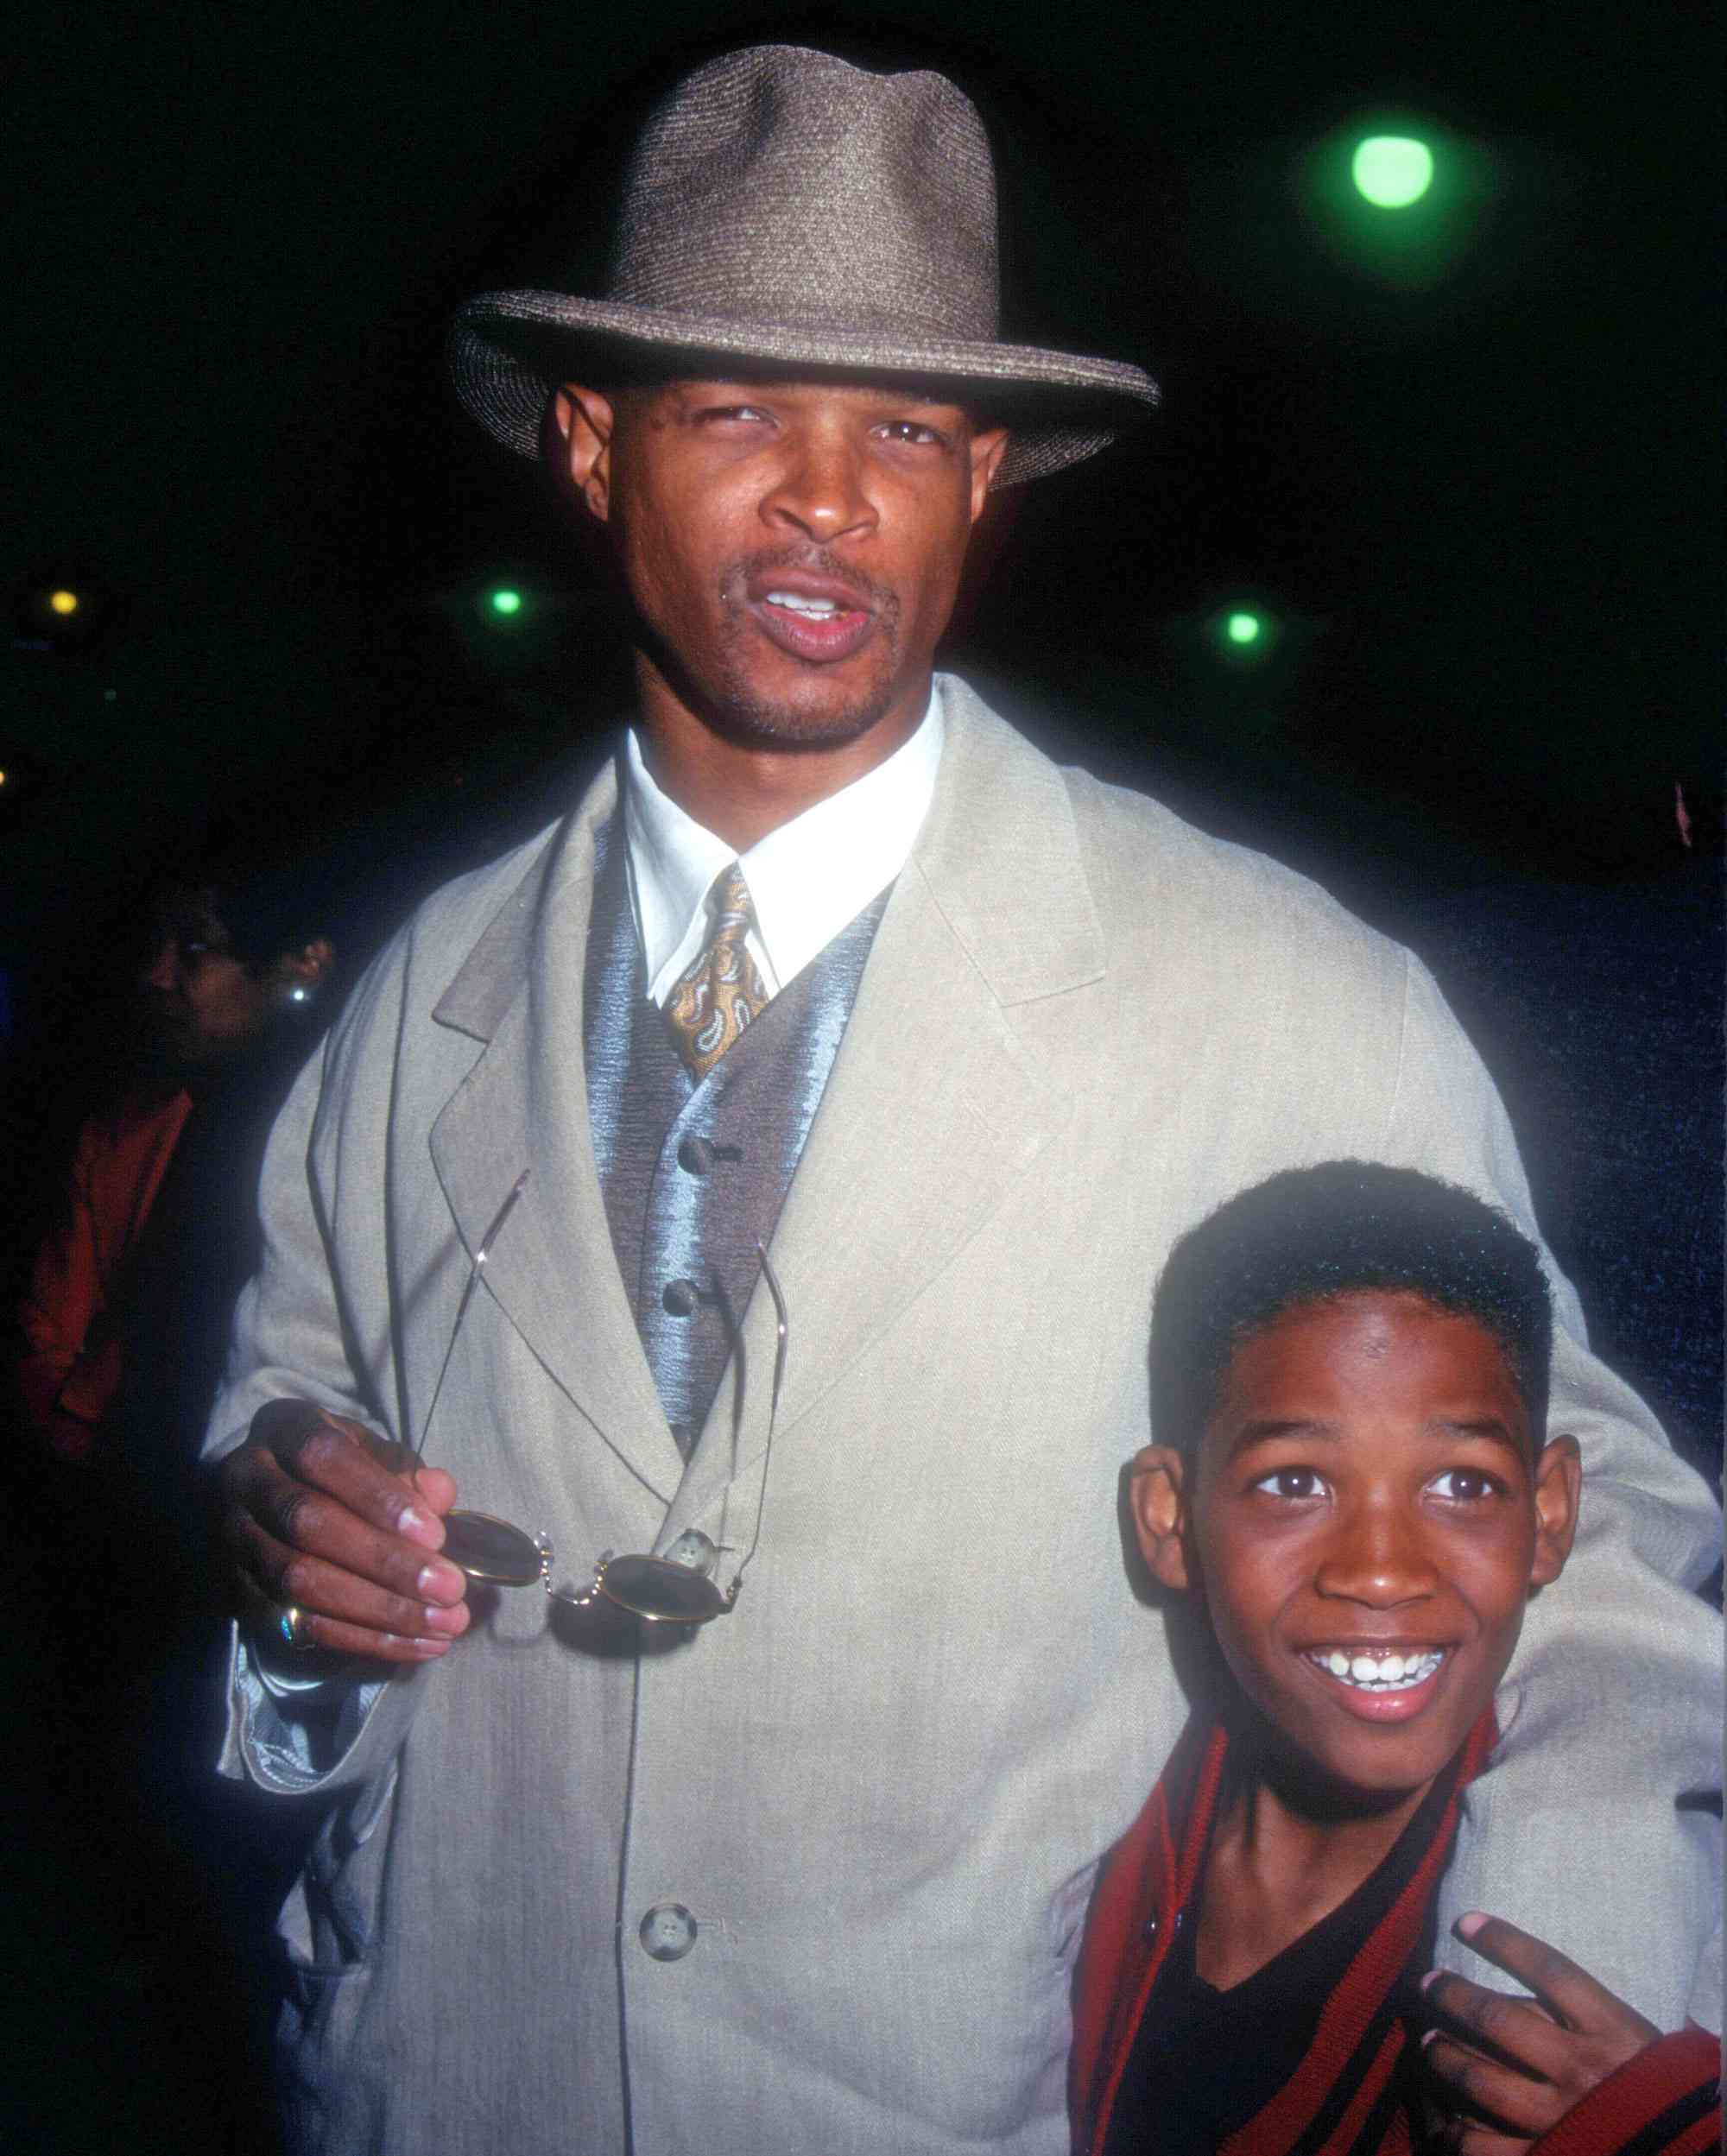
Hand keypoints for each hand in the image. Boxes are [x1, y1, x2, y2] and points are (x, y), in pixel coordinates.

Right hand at [216, 1399, 471, 1664]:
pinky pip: (297, 1625)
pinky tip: (416, 1645)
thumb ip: (407, 1472)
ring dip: (379, 1610)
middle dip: (385, 1562)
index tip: (435, 1534)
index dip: (378, 1496)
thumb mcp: (377, 1453)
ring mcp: (235, 1541)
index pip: (323, 1456)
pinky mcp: (240, 1594)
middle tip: (449, 1588)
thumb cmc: (342, 1469)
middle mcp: (245, 1481)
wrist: (280, 1494)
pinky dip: (362, 1639)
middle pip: (307, 1525)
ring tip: (443, 1625)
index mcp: (283, 1429)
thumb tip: (440, 1494)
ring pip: (299, 1582)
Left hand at [1421, 1912, 1660, 2153]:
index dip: (1501, 1940)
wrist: (1686, 2149)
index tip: (1464, 1922)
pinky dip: (1452, 2127)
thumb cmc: (1652, 2085)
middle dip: (1452, 1996)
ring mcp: (1559, 2119)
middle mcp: (1582, 2071)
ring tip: (1429, 2042)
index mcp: (1611, 2031)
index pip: (1549, 1969)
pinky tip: (1442, 2115)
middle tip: (1429, 1984)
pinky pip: (1479, 2144)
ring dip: (1442, 2055)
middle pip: (1497, 2021)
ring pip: (1478, 2079)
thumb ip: (1580, 2012)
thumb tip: (1514, 1973)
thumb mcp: (1631, 2036)